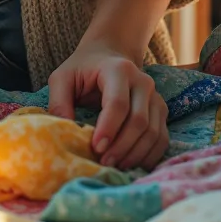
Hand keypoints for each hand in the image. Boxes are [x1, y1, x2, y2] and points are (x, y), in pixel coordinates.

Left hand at [47, 38, 167, 170]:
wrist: (109, 55)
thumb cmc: (83, 69)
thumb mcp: (62, 78)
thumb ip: (58, 102)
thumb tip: (63, 132)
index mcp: (118, 69)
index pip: (118, 103)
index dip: (108, 129)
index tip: (96, 148)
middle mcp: (142, 81)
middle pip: (139, 121)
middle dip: (121, 147)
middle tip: (104, 163)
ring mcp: (155, 96)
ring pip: (153, 132)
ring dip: (135, 154)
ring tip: (115, 166)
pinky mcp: (160, 110)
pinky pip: (162, 138)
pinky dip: (149, 155)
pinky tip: (132, 164)